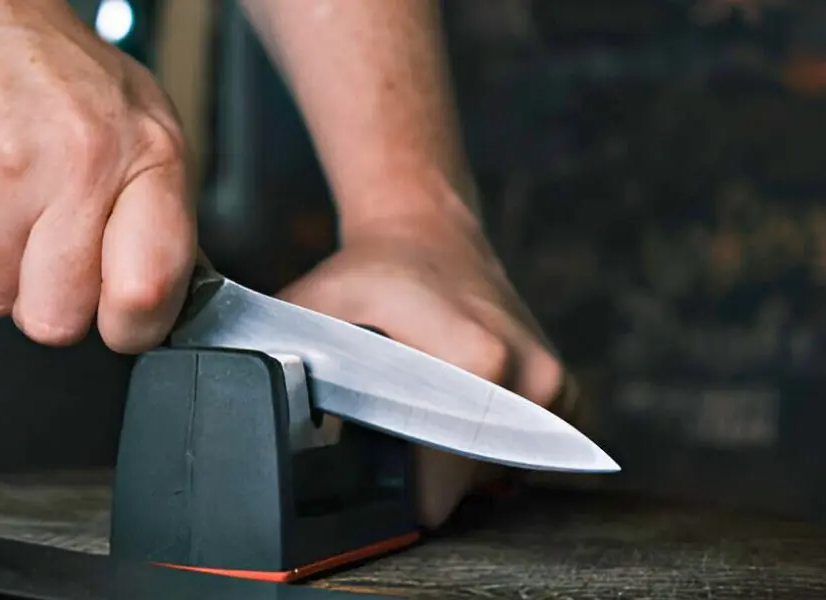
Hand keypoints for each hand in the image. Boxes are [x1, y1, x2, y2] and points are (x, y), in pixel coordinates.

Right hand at [0, 0, 195, 352]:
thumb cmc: (58, 75)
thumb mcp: (142, 126)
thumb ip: (157, 215)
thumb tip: (162, 300)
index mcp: (147, 155)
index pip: (148, 290)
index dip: (130, 325)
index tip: (120, 315)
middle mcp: (80, 164)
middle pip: (57, 319)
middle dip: (50, 301)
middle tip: (51, 249)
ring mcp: (3, 172)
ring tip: (8, 207)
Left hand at [276, 212, 569, 527]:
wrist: (428, 231)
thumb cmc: (371, 274)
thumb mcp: (313, 312)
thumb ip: (284, 364)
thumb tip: (259, 417)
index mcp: (478, 359)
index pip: (445, 478)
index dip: (403, 498)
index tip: (376, 496)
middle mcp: (529, 376)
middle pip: (468, 482)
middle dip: (424, 477)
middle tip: (388, 439)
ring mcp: (555, 386)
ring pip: (496, 471)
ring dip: (455, 461)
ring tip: (421, 412)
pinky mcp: (566, 391)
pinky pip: (528, 456)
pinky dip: (490, 447)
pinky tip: (457, 411)